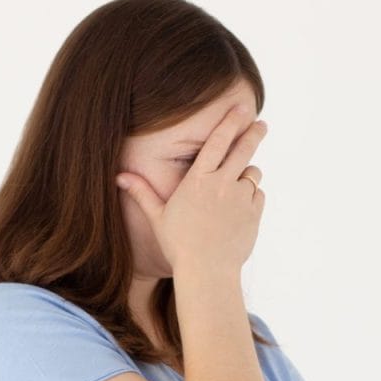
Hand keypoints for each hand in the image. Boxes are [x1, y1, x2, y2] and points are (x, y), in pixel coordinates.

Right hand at [115, 104, 266, 273]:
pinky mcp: (254, 214)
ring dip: (246, 175)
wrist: (207, 272)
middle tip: (261, 123)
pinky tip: (238, 211)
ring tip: (233, 191)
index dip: (231, 122)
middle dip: (254, 133)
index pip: (218, 141)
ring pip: (252, 174)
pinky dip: (251, 197)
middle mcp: (222, 184)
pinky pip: (257, 195)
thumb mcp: (158, 217)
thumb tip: (119, 176)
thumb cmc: (179, 246)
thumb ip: (141, 192)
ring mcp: (241, 198)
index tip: (242, 108)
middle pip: (244, 149)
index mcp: (198, 180)